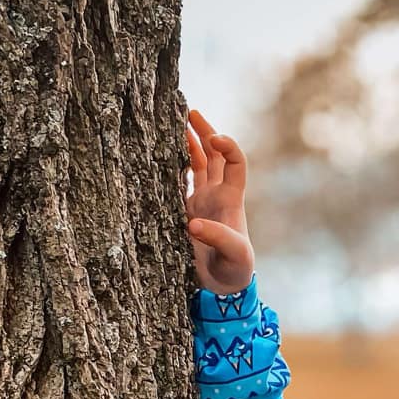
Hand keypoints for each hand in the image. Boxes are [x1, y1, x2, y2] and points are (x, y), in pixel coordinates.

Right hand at [184, 107, 254, 293]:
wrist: (223, 287)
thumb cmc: (234, 270)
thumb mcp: (234, 255)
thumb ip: (218, 237)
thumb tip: (193, 223)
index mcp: (231, 199)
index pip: (235, 162)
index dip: (228, 145)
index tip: (214, 138)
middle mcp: (217, 195)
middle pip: (214, 154)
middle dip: (205, 131)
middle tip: (189, 111)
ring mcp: (202, 202)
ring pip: (197, 164)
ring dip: (190, 143)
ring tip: (176, 121)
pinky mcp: (187, 211)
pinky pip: (181, 181)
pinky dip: (174, 165)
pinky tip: (163, 152)